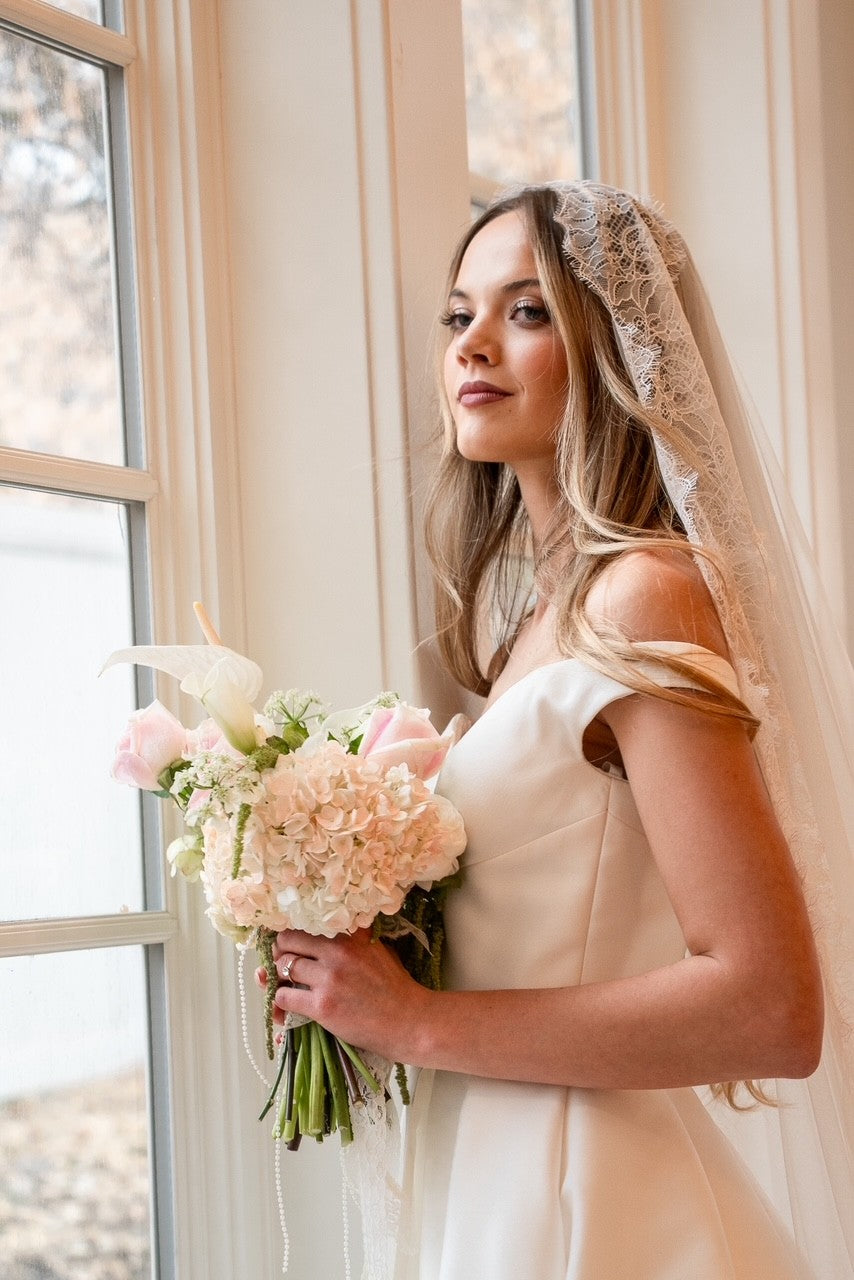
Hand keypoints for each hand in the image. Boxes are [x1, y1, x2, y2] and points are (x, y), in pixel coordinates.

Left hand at [256, 928, 428, 1060]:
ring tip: (285, 981)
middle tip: (281, 959)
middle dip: (280, 950)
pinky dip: (281, 999)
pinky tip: (287, 1002)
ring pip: (284, 966)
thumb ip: (356, 938)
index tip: (290, 941)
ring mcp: (328, 979)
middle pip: (289, 941)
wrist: (408, 1021)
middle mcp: (337, 952)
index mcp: (349, 936)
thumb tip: (334, 932)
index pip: (307, 923)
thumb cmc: (396, 988)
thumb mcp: (378, 950)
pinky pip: (285, 996)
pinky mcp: (322, 1006)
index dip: (293, 932)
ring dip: (280, 974)